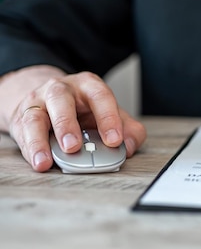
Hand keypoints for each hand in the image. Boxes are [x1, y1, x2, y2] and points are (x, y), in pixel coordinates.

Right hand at [8, 70, 145, 171]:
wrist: (50, 101)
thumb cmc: (85, 110)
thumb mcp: (110, 115)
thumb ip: (128, 129)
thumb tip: (130, 147)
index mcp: (89, 86)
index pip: (100, 96)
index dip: (108, 118)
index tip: (114, 140)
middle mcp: (61, 90)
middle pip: (61, 100)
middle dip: (67, 124)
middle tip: (74, 147)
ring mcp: (38, 102)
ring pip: (35, 117)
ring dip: (41, 140)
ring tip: (48, 160)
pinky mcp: (21, 117)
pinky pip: (23, 133)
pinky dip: (31, 149)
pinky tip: (39, 162)